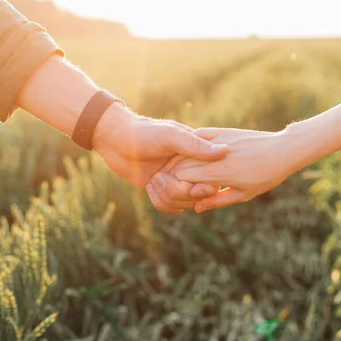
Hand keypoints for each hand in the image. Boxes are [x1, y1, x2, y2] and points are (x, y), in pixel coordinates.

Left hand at [91, 104, 226, 212]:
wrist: (116, 139)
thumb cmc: (144, 132)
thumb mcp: (171, 136)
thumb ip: (196, 146)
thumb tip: (225, 151)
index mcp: (197, 154)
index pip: (212, 180)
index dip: (201, 188)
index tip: (187, 187)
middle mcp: (190, 169)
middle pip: (198, 197)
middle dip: (178, 194)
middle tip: (158, 178)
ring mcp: (176, 180)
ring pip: (185, 205)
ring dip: (167, 199)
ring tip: (152, 182)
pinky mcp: (164, 188)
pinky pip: (172, 208)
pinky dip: (162, 204)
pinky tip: (150, 190)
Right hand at [154, 127, 296, 211]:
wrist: (283, 149)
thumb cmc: (265, 176)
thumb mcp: (242, 194)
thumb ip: (217, 201)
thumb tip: (196, 208)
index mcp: (217, 174)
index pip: (182, 179)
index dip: (174, 186)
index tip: (172, 192)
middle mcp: (213, 156)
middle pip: (180, 164)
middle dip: (171, 174)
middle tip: (166, 182)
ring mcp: (217, 141)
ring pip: (187, 149)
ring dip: (177, 159)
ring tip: (174, 169)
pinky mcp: (221, 131)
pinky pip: (198, 136)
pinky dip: (189, 145)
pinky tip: (185, 151)